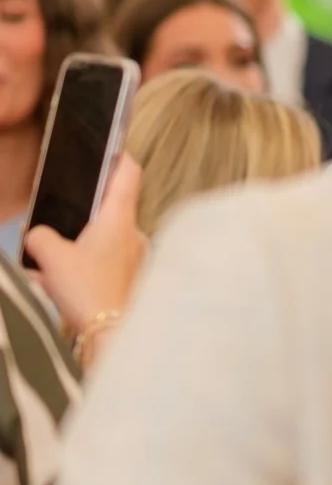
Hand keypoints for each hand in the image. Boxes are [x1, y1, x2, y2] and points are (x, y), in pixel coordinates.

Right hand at [22, 154, 146, 342]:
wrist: (110, 336)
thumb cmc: (86, 291)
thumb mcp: (49, 256)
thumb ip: (40, 236)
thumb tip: (39, 235)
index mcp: (120, 220)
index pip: (128, 175)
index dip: (120, 157)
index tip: (112, 148)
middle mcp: (136, 236)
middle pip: (112, 211)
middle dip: (87, 215)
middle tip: (66, 219)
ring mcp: (139, 260)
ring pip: (108, 242)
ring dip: (85, 247)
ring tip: (58, 262)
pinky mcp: (135, 282)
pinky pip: (109, 266)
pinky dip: (90, 269)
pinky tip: (66, 284)